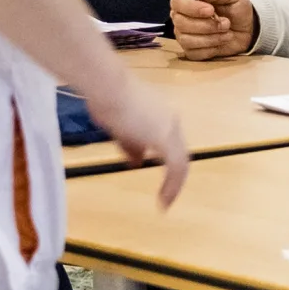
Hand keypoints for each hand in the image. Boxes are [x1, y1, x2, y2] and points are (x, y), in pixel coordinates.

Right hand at [82, 71, 188, 206]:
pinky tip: (164, 200)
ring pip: (180, 162)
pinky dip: (171, 186)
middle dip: (172, 173)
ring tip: (165, 201)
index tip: (152, 170)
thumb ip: (131, 144)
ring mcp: (170, 128)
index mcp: (160, 113)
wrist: (108, 88)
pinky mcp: (166, 139)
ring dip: (173, 183)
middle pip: (177, 151)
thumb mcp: (118, 126)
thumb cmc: (108, 99)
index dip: (161, 155)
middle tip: (165, 191)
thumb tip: (137, 162)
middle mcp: (170, 119)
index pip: (166, 138)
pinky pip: (175, 168)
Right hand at [167, 0, 255, 59]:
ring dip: (211, 37)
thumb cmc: (236, 7)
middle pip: (180, 22)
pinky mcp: (191, 50)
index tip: (210, 10)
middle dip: (207, 25)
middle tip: (225, 23)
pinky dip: (211, 48)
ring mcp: (183, 34)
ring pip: (187, 40)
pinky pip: (194, 53)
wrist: (247, 28)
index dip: (191, 7)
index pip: (177, 2)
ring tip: (227, 32)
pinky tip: (221, 41)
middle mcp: (181, 15)